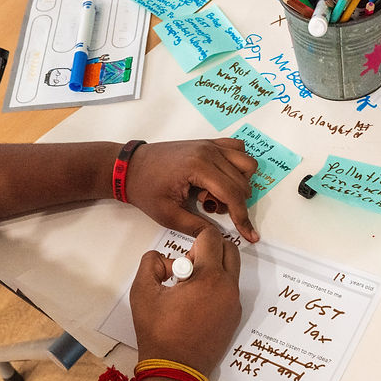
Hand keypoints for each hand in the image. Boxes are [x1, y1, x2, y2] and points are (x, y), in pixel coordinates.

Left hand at [125, 138, 259, 242]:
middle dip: (233, 202)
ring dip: (238, 183)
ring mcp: (210, 145)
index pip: (233, 194)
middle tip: (208, 207)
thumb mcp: (168, 215)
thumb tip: (218, 237)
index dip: (243, 218)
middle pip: (243, 181)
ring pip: (246, 163)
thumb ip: (196, 227)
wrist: (130, 167)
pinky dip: (237, 165)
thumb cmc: (145, 188)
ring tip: (213, 193)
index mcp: (198, 167)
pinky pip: (237, 149)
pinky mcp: (208, 143)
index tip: (250, 234)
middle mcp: (208, 152)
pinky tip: (219, 179)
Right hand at [129, 227, 241, 375]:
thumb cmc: (158, 332)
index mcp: (209, 277)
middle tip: (188, 265)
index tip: (183, 252)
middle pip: (229, 250)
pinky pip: (230, 290)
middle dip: (210, 249)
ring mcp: (234, 304)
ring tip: (189, 286)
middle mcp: (228, 288)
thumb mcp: (142, 291)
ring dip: (214, 268)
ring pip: (231, 271)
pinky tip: (196, 303)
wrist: (175, 368)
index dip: (196, 237)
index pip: (212, 238)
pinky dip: (216, 287)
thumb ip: (151, 262)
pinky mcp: (234, 318)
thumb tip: (166, 260)